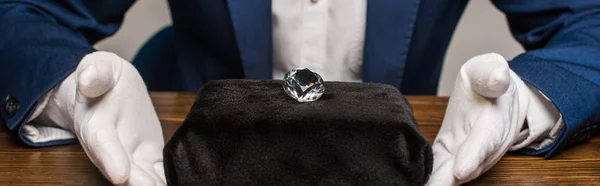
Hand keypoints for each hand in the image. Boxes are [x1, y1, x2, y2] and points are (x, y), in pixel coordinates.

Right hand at [24, 52, 165, 184]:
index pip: (101, 143)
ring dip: (154, 184)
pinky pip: (158, 172)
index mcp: (96, 123)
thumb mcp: (99, 66)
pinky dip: (167, 179)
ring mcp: (130, 155)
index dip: (111, 159)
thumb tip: (89, 79)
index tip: (120, 175)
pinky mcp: (148, 156)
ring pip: (142, 175)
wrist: (109, 89)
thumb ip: (94, 71)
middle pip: (124, 168)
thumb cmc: (104, 77)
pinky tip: (182, 182)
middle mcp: (111, 146)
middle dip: (137, 182)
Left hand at [426, 53, 529, 184]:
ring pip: (452, 173)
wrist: (494, 95)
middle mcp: (481, 144)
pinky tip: (415, 183)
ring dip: (438, 183)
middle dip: (449, 180)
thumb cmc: (488, 81)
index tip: (460, 171)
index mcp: (492, 121)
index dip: (472, 156)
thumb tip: (498, 77)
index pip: (483, 141)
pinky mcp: (450, 154)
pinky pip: (439, 168)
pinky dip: (430, 178)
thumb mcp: (489, 70)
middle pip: (466, 167)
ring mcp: (465, 153)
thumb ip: (492, 74)